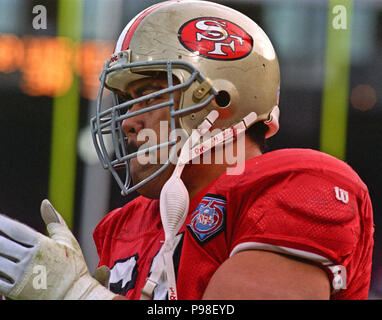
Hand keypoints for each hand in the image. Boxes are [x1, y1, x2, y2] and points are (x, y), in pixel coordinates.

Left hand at [0, 199, 116, 299]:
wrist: (74, 295)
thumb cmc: (73, 266)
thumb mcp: (67, 240)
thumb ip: (54, 220)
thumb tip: (45, 202)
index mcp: (42, 244)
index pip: (14, 230)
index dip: (2, 223)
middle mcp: (29, 259)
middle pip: (2, 244)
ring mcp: (21, 276)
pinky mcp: (15, 292)